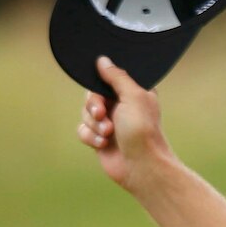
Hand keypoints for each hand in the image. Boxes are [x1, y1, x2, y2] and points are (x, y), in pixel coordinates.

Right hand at [76, 56, 173, 189]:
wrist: (141, 166)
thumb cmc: (143, 131)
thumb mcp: (133, 96)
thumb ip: (117, 77)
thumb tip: (102, 60)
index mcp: (133, 92)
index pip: (107, 78)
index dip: (100, 85)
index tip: (104, 93)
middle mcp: (121, 105)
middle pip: (91, 95)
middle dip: (94, 106)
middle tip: (103, 115)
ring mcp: (110, 122)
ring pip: (85, 113)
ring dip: (94, 124)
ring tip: (109, 134)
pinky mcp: (100, 138)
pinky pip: (83, 130)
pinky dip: (91, 137)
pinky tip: (103, 144)